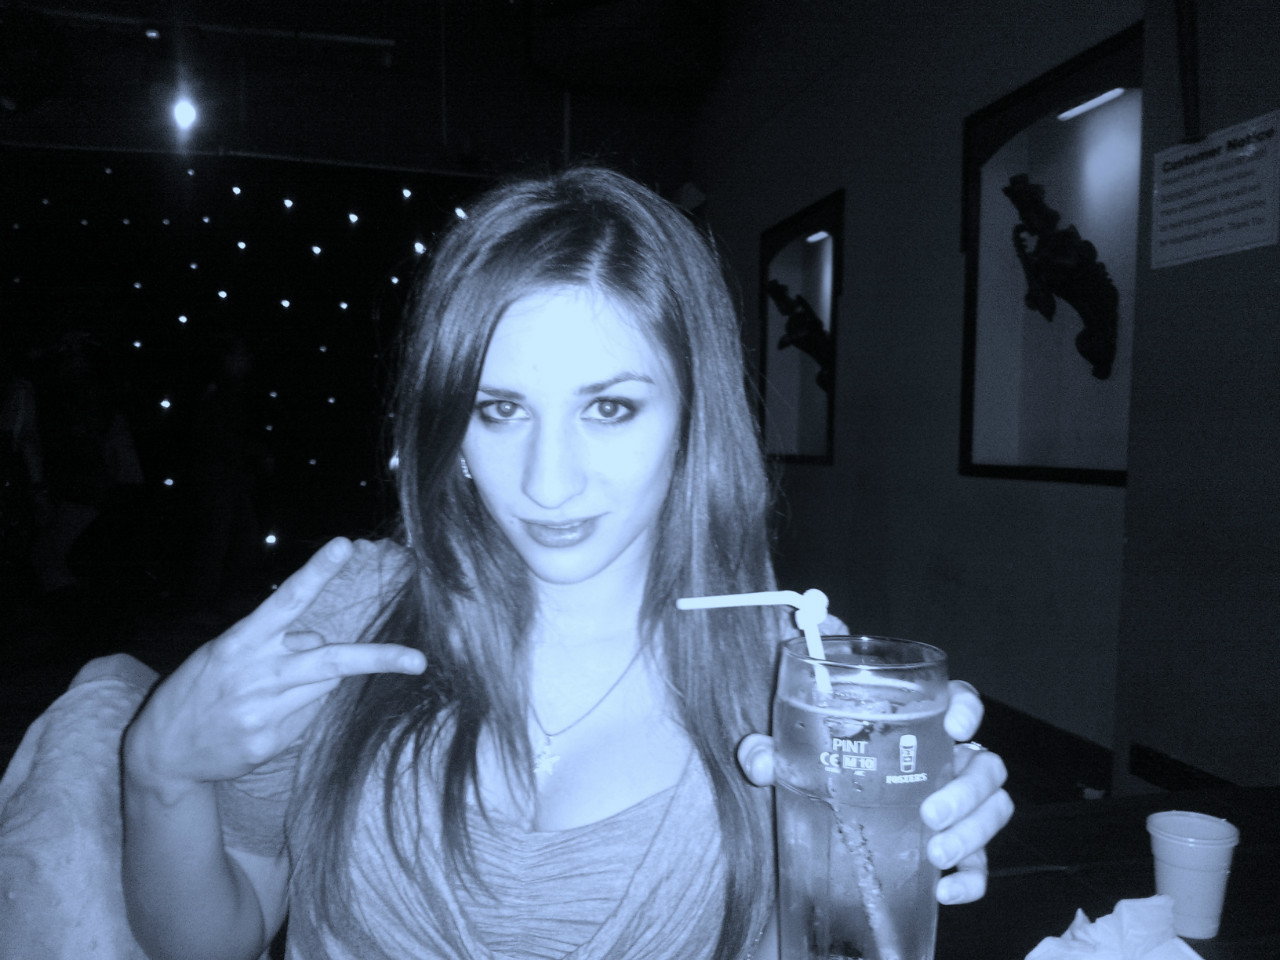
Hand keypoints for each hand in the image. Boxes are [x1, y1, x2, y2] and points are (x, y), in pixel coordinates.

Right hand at [124, 538, 426, 793]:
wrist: (162, 753)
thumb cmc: (199, 690)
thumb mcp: (225, 653)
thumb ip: (273, 642)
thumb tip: (317, 640)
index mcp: (240, 642)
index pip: (286, 599)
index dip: (316, 572)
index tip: (344, 545)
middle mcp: (257, 674)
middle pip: (330, 659)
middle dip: (379, 659)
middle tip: (418, 660)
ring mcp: (264, 711)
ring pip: (323, 686)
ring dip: (317, 681)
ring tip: (272, 690)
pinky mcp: (269, 741)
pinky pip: (308, 717)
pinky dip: (300, 710)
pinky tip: (264, 717)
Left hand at [736, 679, 1013, 905]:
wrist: (822, 826)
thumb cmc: (821, 770)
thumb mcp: (793, 756)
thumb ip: (771, 751)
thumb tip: (757, 760)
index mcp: (918, 725)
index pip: (960, 702)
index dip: (966, 708)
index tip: (955, 724)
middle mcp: (947, 762)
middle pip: (986, 765)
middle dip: (967, 791)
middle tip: (930, 813)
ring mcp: (957, 806)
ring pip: (994, 810)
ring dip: (972, 832)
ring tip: (934, 852)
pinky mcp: (956, 848)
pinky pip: (980, 865)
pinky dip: (970, 879)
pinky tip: (943, 890)